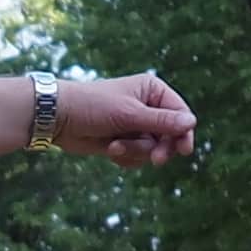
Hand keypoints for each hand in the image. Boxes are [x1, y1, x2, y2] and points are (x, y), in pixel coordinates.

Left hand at [47, 72, 195, 164]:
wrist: (58, 118)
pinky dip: (126, 157)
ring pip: (152, 149)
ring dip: (136, 152)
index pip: (180, 114)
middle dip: (160, 148)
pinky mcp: (124, 141)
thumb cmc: (92, 107)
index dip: (183, 133)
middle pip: (170, 135)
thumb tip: (192, 123)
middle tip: (156, 160)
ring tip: (115, 146)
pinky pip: (137, 157)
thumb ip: (161, 121)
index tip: (182, 150)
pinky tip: (110, 151)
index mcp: (153, 91)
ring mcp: (136, 126)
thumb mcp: (129, 114)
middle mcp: (147, 107)